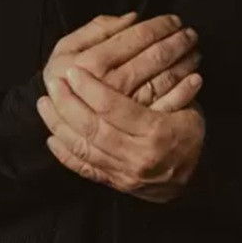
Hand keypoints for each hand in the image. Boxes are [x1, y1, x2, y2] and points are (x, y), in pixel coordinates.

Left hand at [38, 65, 204, 203]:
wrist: (197, 183)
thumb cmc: (191, 138)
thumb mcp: (190, 110)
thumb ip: (169, 86)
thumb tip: (150, 58)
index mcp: (156, 133)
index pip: (115, 109)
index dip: (91, 89)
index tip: (75, 71)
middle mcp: (137, 156)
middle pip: (93, 128)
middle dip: (68, 104)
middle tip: (53, 83)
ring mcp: (123, 173)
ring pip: (83, 148)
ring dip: (59, 124)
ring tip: (44, 104)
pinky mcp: (114, 183)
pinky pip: (84, 169)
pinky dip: (64, 154)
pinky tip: (51, 137)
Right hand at [43, 12, 200, 110]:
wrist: (60, 124)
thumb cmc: (63, 80)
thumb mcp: (66, 50)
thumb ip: (96, 30)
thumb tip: (133, 18)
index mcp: (90, 64)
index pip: (133, 38)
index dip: (157, 26)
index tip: (173, 20)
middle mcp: (108, 87)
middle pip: (152, 58)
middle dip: (176, 42)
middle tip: (190, 34)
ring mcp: (124, 109)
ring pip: (163, 81)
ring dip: (184, 63)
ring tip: (194, 52)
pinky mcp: (135, 129)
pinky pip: (166, 107)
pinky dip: (185, 92)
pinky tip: (196, 79)